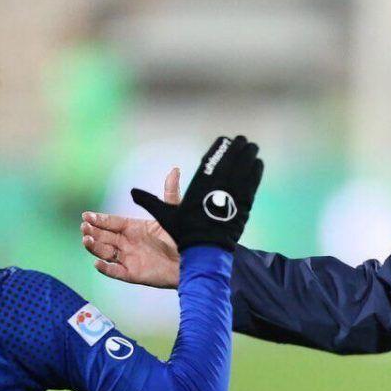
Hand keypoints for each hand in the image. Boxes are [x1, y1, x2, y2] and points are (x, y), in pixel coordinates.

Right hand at [82, 168, 180, 287]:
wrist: (195, 260)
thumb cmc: (185, 237)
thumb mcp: (174, 213)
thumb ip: (170, 193)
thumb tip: (175, 170)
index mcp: (134, 227)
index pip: (112, 222)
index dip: (99, 219)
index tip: (86, 215)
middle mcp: (129, 242)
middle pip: (104, 236)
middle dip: (92, 231)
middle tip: (85, 226)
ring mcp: (130, 258)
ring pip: (105, 252)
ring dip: (94, 247)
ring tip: (87, 240)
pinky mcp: (133, 274)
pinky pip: (115, 272)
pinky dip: (105, 269)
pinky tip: (98, 263)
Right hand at [131, 135, 262, 251]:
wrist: (206, 251)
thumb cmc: (185, 234)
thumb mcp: (166, 216)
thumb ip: (152, 201)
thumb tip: (132, 191)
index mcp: (198, 187)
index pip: (210, 161)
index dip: (218, 148)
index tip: (225, 139)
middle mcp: (216, 188)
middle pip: (230, 161)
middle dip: (237, 148)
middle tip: (243, 140)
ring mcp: (231, 195)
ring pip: (243, 170)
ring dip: (248, 156)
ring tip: (252, 147)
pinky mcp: (243, 205)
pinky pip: (251, 184)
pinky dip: (255, 172)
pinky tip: (258, 163)